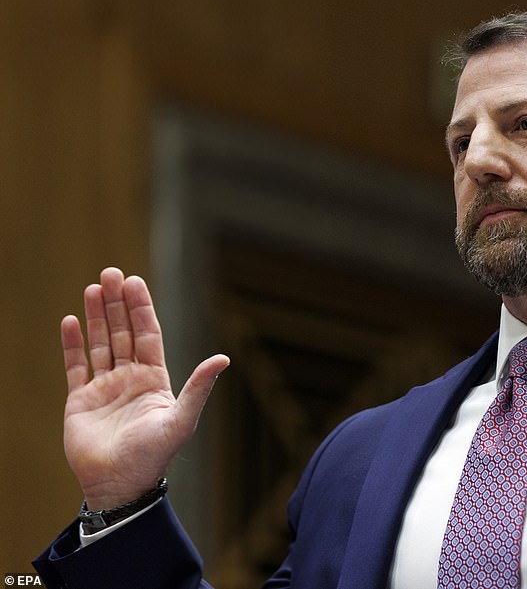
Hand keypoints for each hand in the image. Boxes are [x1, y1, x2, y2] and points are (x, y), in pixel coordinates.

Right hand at [61, 267, 228, 509]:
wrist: (119, 484)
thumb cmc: (153, 455)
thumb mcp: (181, 419)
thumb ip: (199, 387)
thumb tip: (224, 358)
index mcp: (154, 378)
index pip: (147, 334)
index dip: (141, 308)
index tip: (134, 282)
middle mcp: (130, 378)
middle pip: (122, 331)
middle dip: (117, 303)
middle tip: (111, 272)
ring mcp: (104, 388)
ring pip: (100, 343)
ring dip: (96, 316)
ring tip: (93, 287)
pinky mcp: (80, 400)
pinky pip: (75, 365)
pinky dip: (72, 344)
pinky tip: (71, 320)